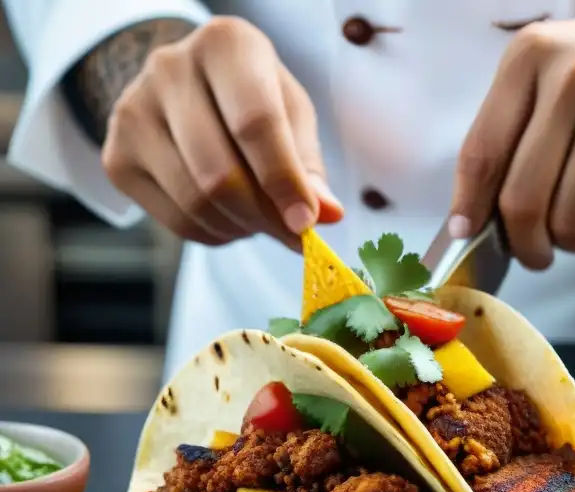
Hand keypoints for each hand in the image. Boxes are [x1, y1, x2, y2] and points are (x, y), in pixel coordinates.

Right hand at [101, 16, 342, 249]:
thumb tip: (326, 215)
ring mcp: (133, 112)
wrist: (187, 89)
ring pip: (195, 202)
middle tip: (293, 234)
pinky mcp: (117, 157)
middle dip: (264, 217)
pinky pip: (175, 220)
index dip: (283, 181)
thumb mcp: (291, 116)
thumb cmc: (253, 99)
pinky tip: (230, 217)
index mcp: (225, 44)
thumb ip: (309, 166)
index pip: (255, 123)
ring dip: (241, 228)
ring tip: (262, 219)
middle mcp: (169, 68)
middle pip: (219, 173)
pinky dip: (214, 233)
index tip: (308, 223)